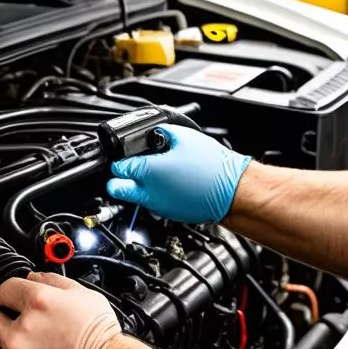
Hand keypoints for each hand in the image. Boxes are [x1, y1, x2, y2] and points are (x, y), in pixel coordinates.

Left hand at [0, 272, 120, 348]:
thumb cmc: (99, 337)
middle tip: (6, 319)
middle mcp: (21, 332)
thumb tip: (34, 277)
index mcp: (37, 303)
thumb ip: (53, 281)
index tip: (9, 298)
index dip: (7, 292)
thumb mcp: (84, 294)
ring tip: (10, 343)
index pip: (3, 289)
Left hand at [106, 124, 251, 223]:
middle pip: (115, 190)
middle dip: (117, 179)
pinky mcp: (170, 214)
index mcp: (147, 171)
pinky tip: (170, 183)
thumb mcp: (184, 137)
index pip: (117, 168)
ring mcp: (159, 206)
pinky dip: (155, 194)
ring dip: (138, 186)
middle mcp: (149, 193)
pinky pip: (153, 204)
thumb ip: (161, 134)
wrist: (231, 190)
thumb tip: (154, 134)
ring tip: (157, 173)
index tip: (124, 156)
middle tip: (128, 169)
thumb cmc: (211, 166)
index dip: (118, 159)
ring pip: (134, 198)